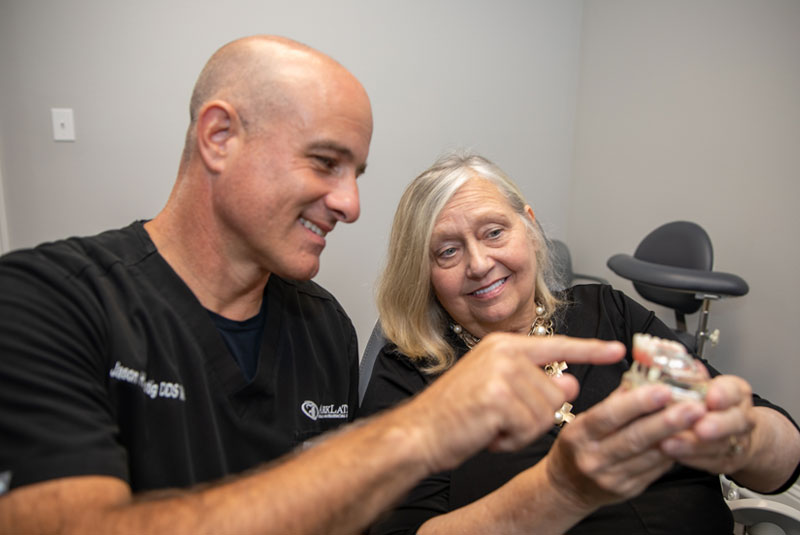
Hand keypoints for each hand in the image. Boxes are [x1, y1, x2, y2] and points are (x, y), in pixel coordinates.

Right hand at [403, 334, 625, 472]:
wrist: (420, 432)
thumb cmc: (455, 414)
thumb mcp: (498, 390)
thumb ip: (536, 382)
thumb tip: (571, 382)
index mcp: (503, 345)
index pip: (558, 345)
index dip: (591, 350)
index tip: (617, 349)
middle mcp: (505, 352)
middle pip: (555, 391)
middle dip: (534, 416)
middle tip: (500, 418)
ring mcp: (502, 372)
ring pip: (545, 412)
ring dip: (522, 430)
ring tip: (491, 424)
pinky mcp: (499, 397)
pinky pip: (530, 428)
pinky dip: (512, 440)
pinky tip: (489, 433)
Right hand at [544, 383, 706, 511]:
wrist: (569, 486)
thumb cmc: (578, 446)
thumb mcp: (584, 420)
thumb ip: (615, 399)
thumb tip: (644, 374)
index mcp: (579, 434)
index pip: (609, 416)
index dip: (637, 403)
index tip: (662, 390)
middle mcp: (594, 458)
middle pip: (634, 438)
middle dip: (667, 421)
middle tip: (693, 407)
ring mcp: (612, 477)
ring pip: (650, 456)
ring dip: (678, 437)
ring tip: (700, 421)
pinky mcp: (629, 490)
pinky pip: (656, 470)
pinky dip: (674, 453)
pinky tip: (688, 440)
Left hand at [661, 374, 756, 473]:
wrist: (736, 433)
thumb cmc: (713, 404)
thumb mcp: (705, 384)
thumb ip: (690, 375)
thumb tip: (674, 359)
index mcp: (736, 393)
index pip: (734, 390)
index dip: (723, 394)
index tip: (712, 397)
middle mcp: (740, 417)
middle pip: (735, 421)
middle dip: (717, 425)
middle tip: (700, 428)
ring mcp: (735, 441)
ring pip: (719, 445)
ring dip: (693, 446)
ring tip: (671, 443)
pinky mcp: (725, 461)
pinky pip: (709, 462)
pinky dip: (690, 458)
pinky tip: (672, 453)